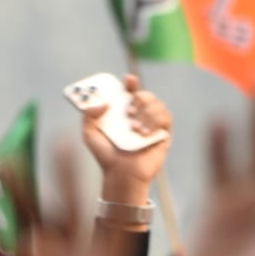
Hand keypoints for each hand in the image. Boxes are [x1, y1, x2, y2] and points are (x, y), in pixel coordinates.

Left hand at [82, 74, 171, 205]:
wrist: (120, 175)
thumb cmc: (106, 156)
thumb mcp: (89, 135)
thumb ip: (88, 116)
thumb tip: (103, 103)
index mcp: (123, 112)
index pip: (130, 91)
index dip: (131, 82)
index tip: (128, 80)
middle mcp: (139, 115)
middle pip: (146, 94)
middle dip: (139, 99)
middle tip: (128, 112)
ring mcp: (152, 123)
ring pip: (157, 104)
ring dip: (146, 113)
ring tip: (135, 130)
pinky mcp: (164, 133)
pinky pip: (166, 117)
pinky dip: (155, 122)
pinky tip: (144, 134)